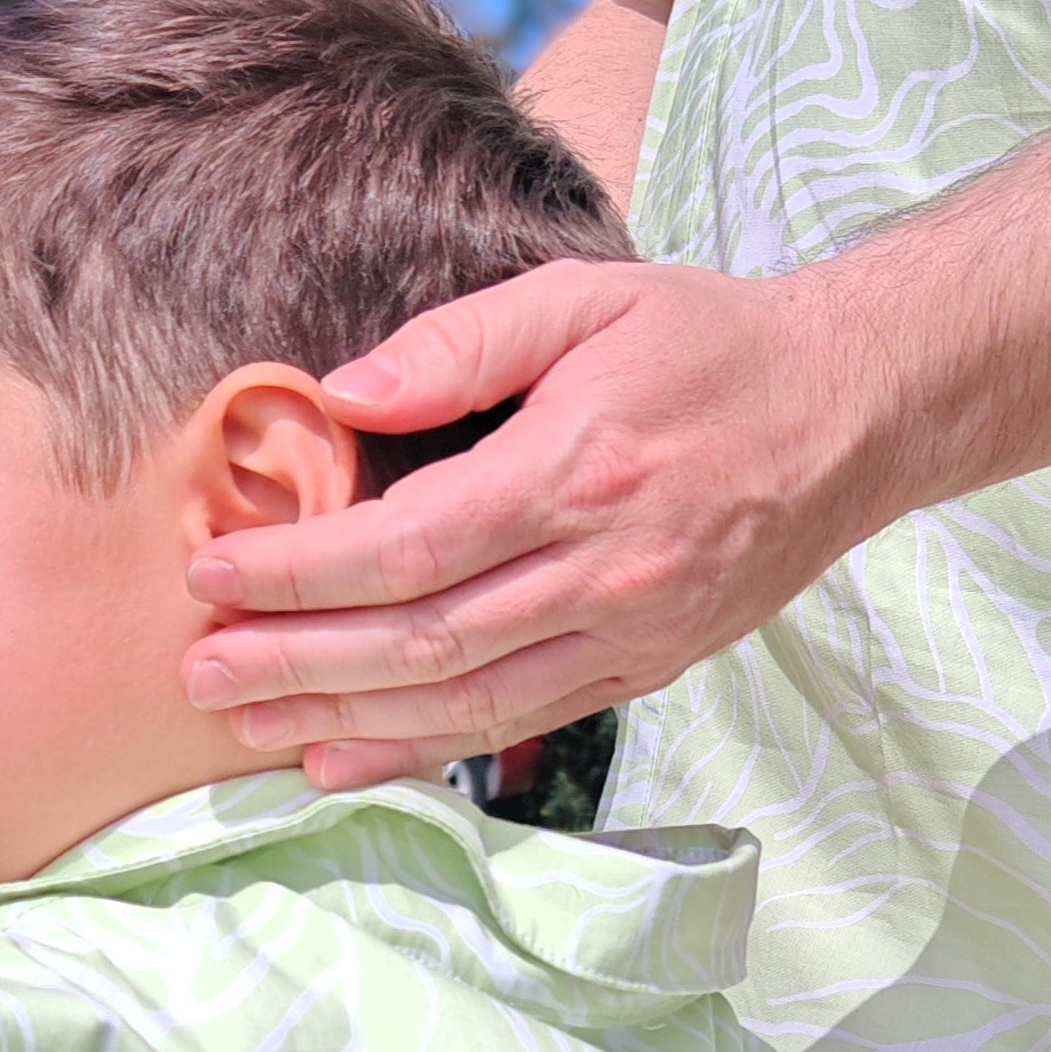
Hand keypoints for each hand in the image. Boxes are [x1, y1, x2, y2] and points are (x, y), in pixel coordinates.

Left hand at [182, 259, 893, 786]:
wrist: (854, 410)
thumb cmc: (709, 340)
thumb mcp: (588, 295)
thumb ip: (460, 342)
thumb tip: (340, 394)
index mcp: (580, 470)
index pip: (413, 545)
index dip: (303, 570)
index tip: (213, 572)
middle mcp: (608, 570)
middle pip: (425, 640)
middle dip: (298, 662)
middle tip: (196, 674)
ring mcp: (634, 631)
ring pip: (468, 700)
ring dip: (346, 719)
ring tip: (246, 727)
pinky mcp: (650, 667)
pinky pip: (523, 723)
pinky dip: (428, 749)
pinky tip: (346, 756)